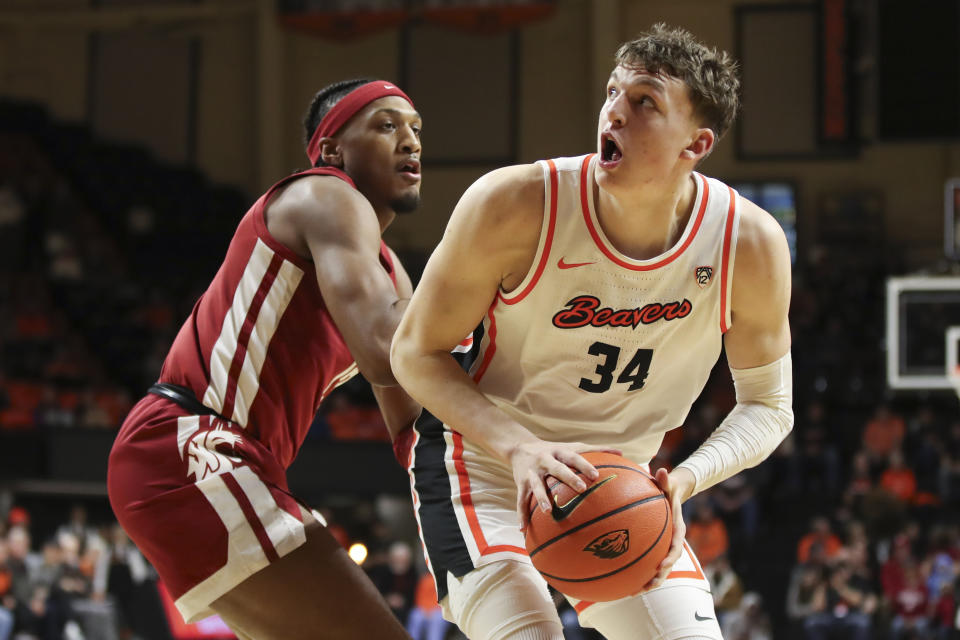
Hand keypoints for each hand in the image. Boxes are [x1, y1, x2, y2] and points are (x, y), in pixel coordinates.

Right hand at [511, 438, 620, 530]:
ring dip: (541, 498)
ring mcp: (532, 472)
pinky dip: (521, 514)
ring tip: (548, 512)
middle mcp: (545, 460)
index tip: (596, 475)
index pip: (573, 457)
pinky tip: (524, 529)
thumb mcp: (571, 446)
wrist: (519, 446)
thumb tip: (620, 452)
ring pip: (537, 486)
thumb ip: (595, 449)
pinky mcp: (521, 483)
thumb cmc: (553, 450)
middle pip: (557, 468)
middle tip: (582, 488)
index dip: (584, 465)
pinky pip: (520, 500)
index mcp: (559, 452)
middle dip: (568, 478)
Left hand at [643, 466, 694, 590]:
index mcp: (677, 528)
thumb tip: (662, 470)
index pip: (676, 546)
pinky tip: (622, 579)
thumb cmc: (667, 487)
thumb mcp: (668, 482)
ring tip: (634, 592)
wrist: (672, 491)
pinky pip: (646, 560)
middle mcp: (672, 540)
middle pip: (668, 563)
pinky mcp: (654, 545)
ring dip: (648, 580)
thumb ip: (665, 479)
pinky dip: (638, 571)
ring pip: (658, 567)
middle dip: (659, 576)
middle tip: (649, 586)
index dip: (670, 557)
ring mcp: (663, 545)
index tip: (662, 565)